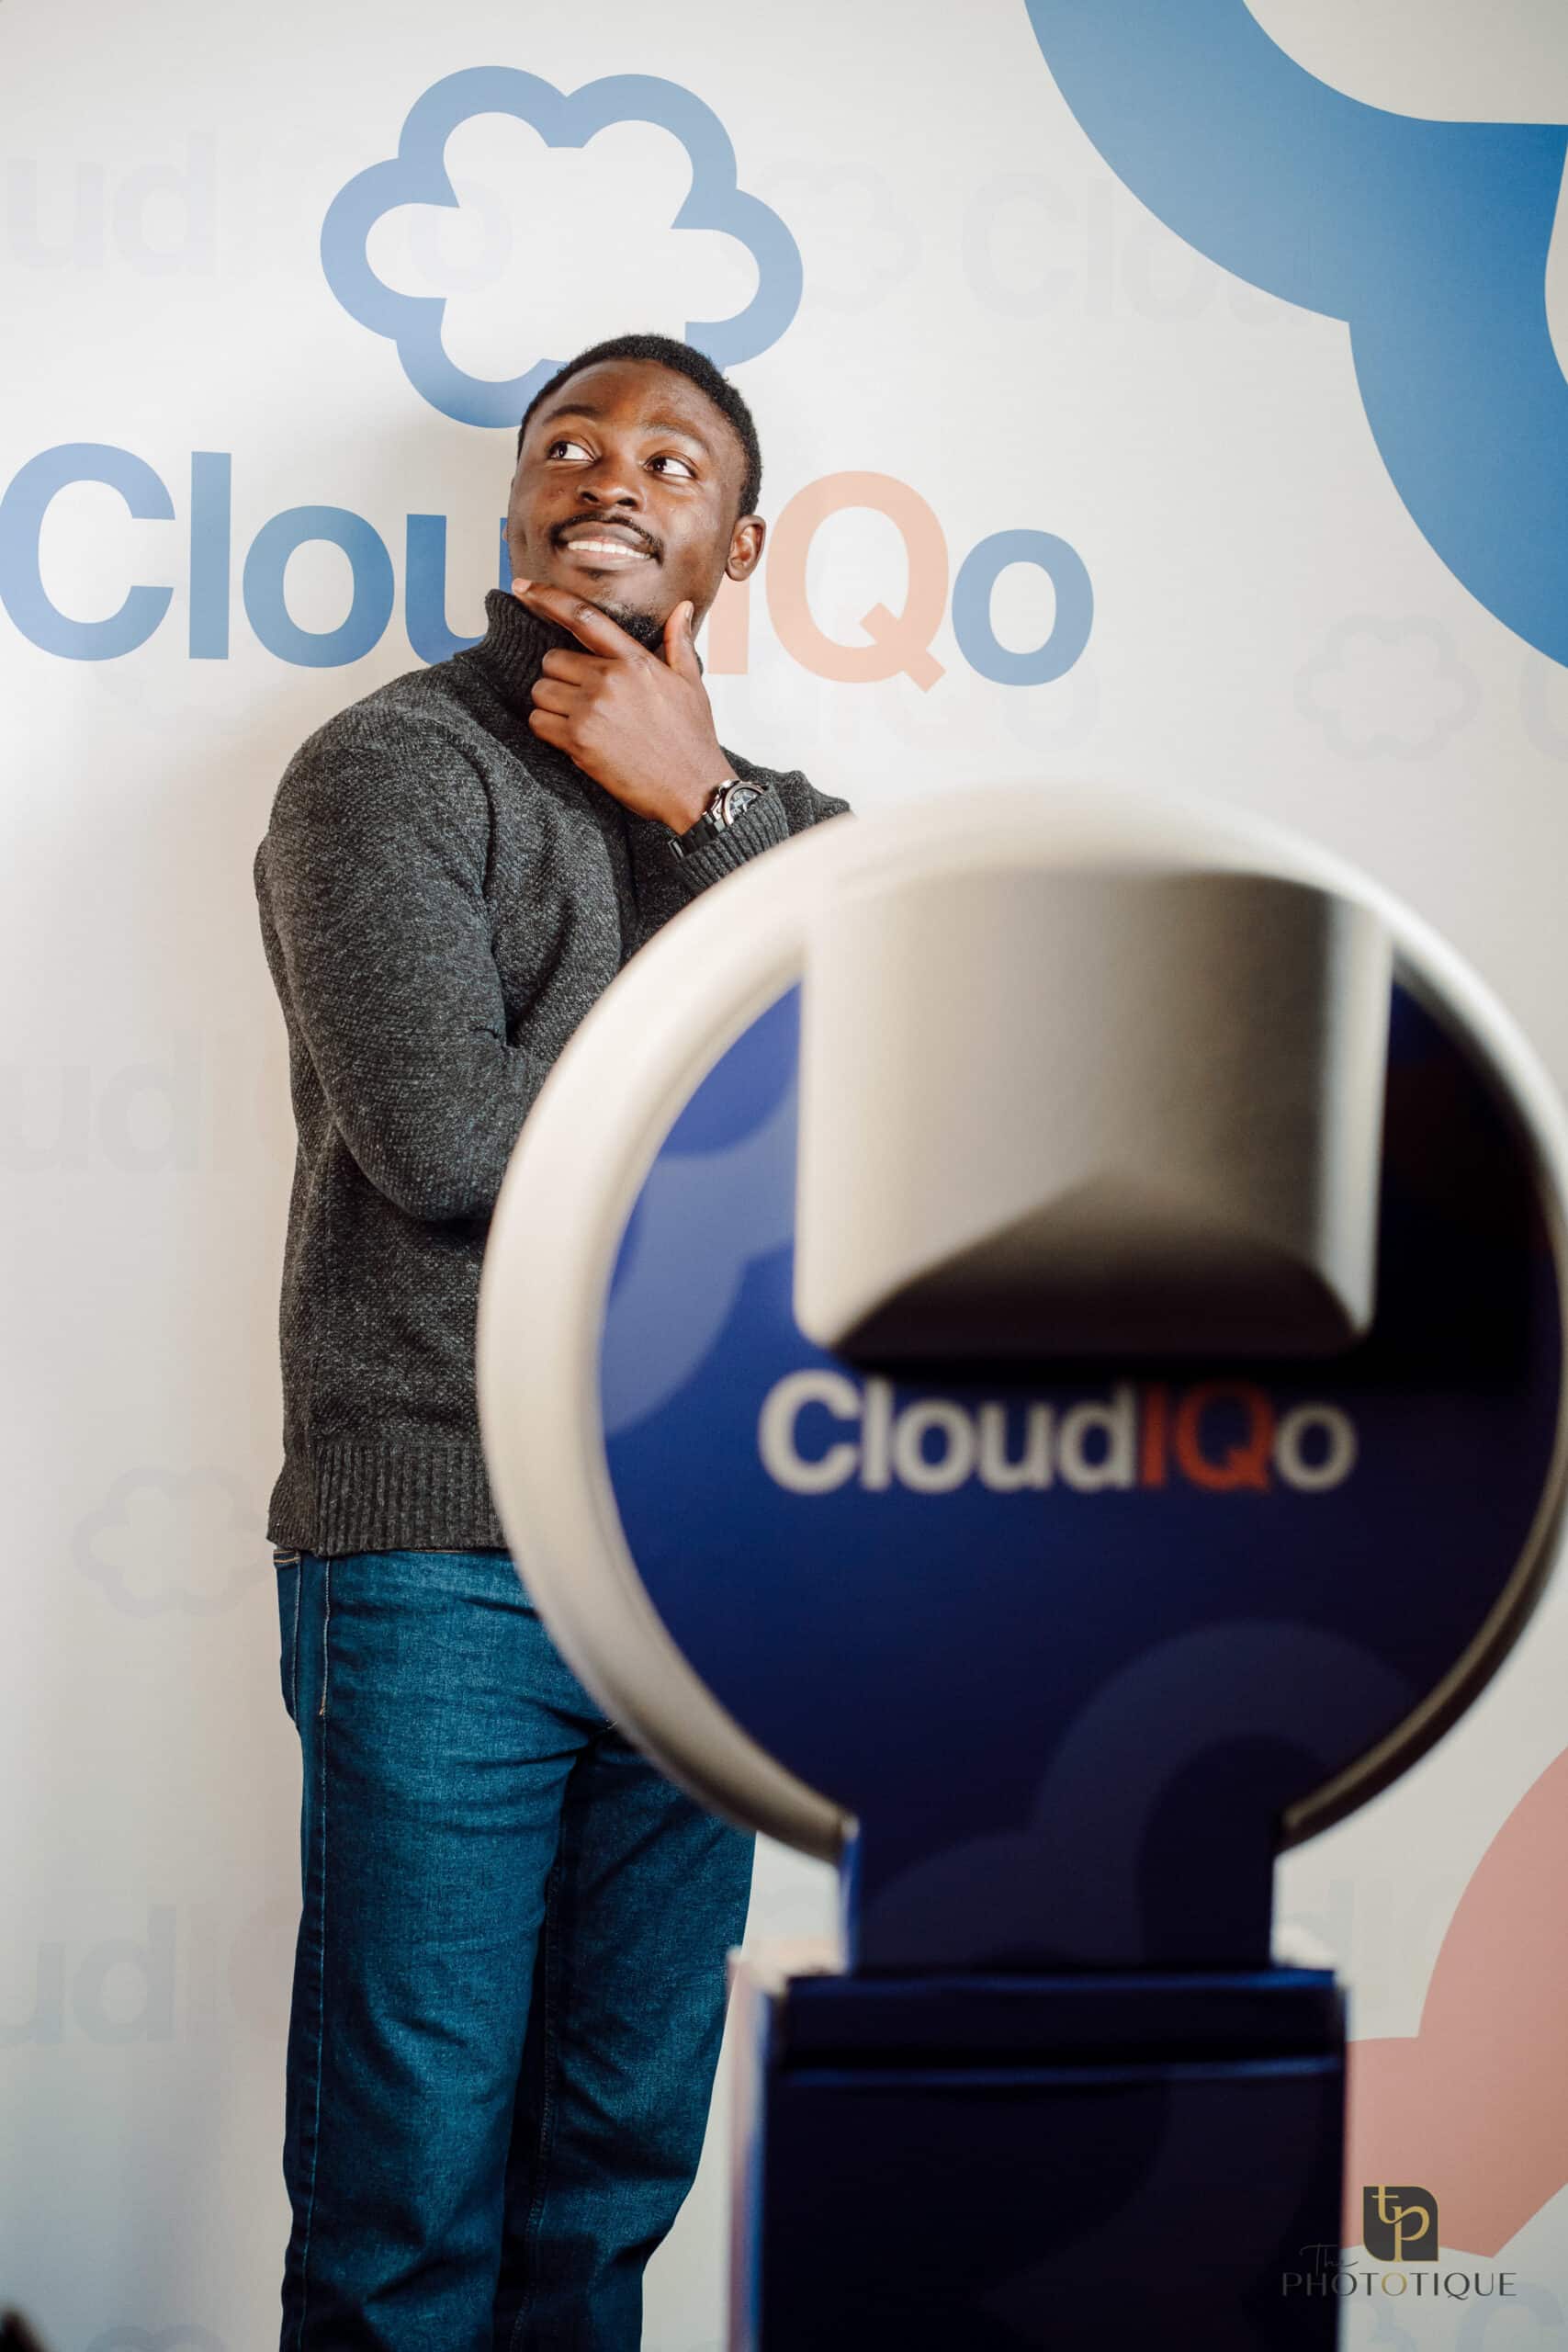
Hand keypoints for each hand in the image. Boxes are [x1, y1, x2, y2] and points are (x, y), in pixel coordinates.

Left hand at [513, 578, 736, 830]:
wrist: (693, 789)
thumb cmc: (692, 740)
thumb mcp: (691, 684)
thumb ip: (679, 643)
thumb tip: (683, 608)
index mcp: (635, 661)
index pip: (583, 618)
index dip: (547, 598)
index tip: (523, 587)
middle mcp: (610, 680)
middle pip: (552, 660)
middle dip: (559, 678)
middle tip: (582, 699)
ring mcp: (592, 710)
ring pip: (541, 691)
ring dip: (551, 704)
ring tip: (578, 720)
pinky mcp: (579, 741)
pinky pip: (538, 722)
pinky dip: (546, 729)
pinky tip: (570, 739)